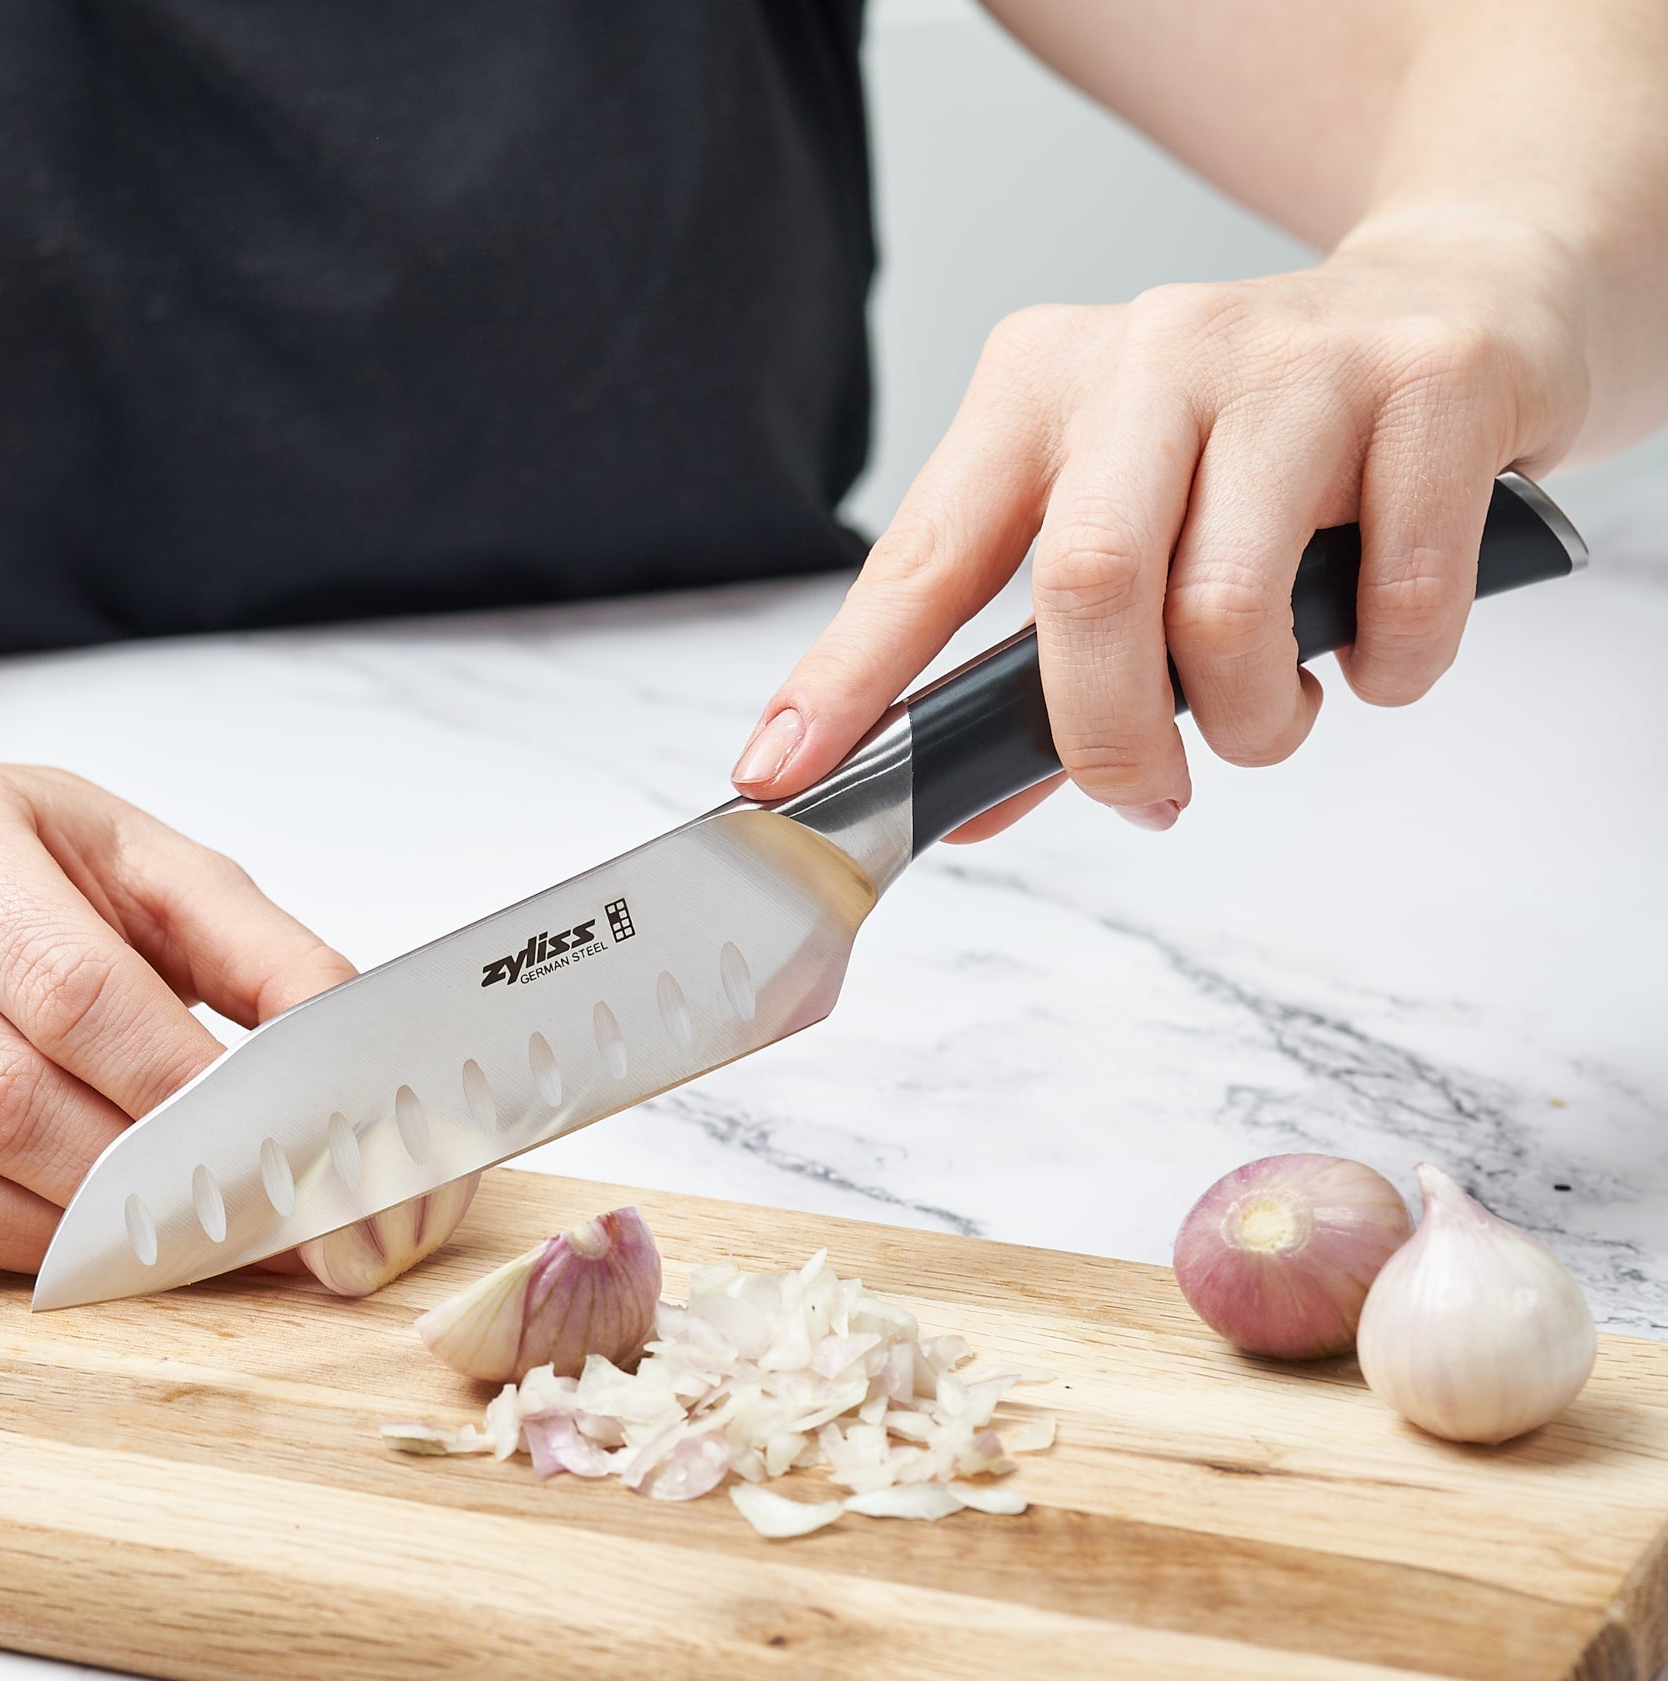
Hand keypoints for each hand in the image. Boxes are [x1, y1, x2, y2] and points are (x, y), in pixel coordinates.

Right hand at [0, 759, 354, 1270]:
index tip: (288, 1147)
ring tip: (207, 1235)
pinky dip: (29, 1244)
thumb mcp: (160, 867)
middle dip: (151, 1173)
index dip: (186, 1085)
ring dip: (95, 1225)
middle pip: (3, 1093)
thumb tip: (355, 1061)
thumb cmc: (38, 863)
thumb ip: (267, 954)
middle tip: (266, 1214)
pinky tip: (113, 1240)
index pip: (72, 990)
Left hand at [732, 218, 1589, 837]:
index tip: (781, 774)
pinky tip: (1375, 647)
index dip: (848, 679)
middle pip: (1086, 591)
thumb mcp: (1131, 523)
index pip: (923, 557)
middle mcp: (1150, 352)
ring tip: (1272, 712)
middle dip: (1108, 738)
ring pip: (1227, 612)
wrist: (1467, 305)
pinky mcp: (1429, 381)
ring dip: (1253, 721)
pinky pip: (1392, 599)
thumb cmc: (1260, 452)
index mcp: (1040, 387)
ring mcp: (1292, 357)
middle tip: (1147, 795)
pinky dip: (1385, 670)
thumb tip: (969, 808)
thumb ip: (1044, 666)